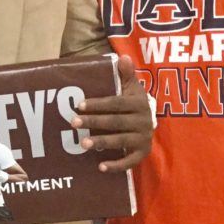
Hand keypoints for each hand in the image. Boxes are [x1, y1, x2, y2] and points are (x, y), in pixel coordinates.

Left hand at [72, 55, 153, 172]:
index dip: (98, 104)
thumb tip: (122, 57)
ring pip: (121, 141)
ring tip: (83, 144)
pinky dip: (116, 165)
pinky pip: (130, 162)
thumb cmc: (133, 102)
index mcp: (139, 103)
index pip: (116, 103)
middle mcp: (144, 121)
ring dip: (102, 142)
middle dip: (94, 122)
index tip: (79, 105)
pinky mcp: (142, 153)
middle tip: (73, 122)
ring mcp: (144, 138)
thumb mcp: (131, 86)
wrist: (150, 120)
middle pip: (116, 122)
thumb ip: (126, 73)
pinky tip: (100, 166)